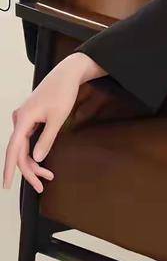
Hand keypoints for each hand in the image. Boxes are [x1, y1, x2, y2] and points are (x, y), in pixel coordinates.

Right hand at [2, 53, 100, 193]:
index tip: (6, 185)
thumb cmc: (63, 93)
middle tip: (42, 186)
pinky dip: (34, 152)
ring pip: (23, 147)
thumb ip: (47, 140)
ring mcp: (23, 119)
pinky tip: (42, 163)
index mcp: (23, 119)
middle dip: (29, 170)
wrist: (66, 74)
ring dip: (33, 163)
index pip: (12, 149)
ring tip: (47, 177)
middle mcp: (19, 119)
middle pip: (19, 151)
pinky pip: (27, 140)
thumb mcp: (57, 119)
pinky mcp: (29, 119)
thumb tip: (37, 159)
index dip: (9, 168)